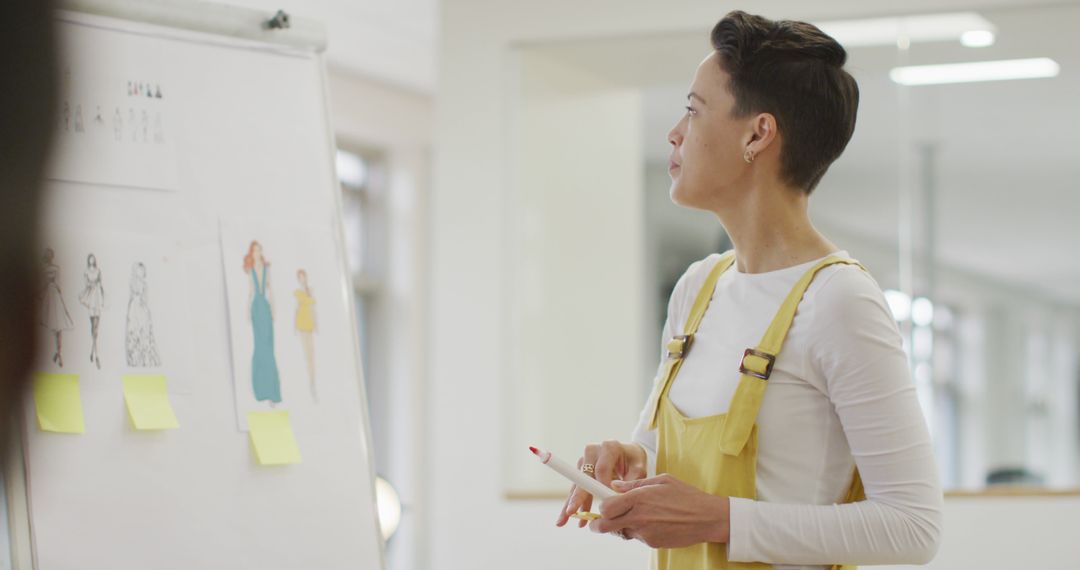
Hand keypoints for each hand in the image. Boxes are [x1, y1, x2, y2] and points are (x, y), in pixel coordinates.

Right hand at [555, 440, 646, 528]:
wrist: (628, 454)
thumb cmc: (634, 461)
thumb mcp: (639, 468)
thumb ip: (632, 481)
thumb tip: (618, 497)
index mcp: (609, 447)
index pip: (602, 469)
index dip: (602, 487)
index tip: (606, 504)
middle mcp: (593, 451)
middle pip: (584, 477)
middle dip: (577, 497)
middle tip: (571, 511)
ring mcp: (584, 461)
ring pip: (577, 485)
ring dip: (571, 503)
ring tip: (563, 520)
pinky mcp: (581, 470)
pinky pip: (577, 489)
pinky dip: (575, 504)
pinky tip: (572, 518)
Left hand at [587, 473, 729, 547]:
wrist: (707, 518)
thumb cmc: (686, 496)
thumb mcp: (662, 481)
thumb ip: (635, 484)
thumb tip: (615, 485)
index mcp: (639, 498)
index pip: (606, 507)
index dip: (601, 507)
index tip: (600, 506)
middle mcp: (639, 516)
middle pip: (604, 526)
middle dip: (598, 525)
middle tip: (599, 522)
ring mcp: (645, 532)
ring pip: (622, 532)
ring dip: (624, 526)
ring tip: (641, 516)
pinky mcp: (652, 543)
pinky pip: (638, 537)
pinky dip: (640, 531)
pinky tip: (655, 522)